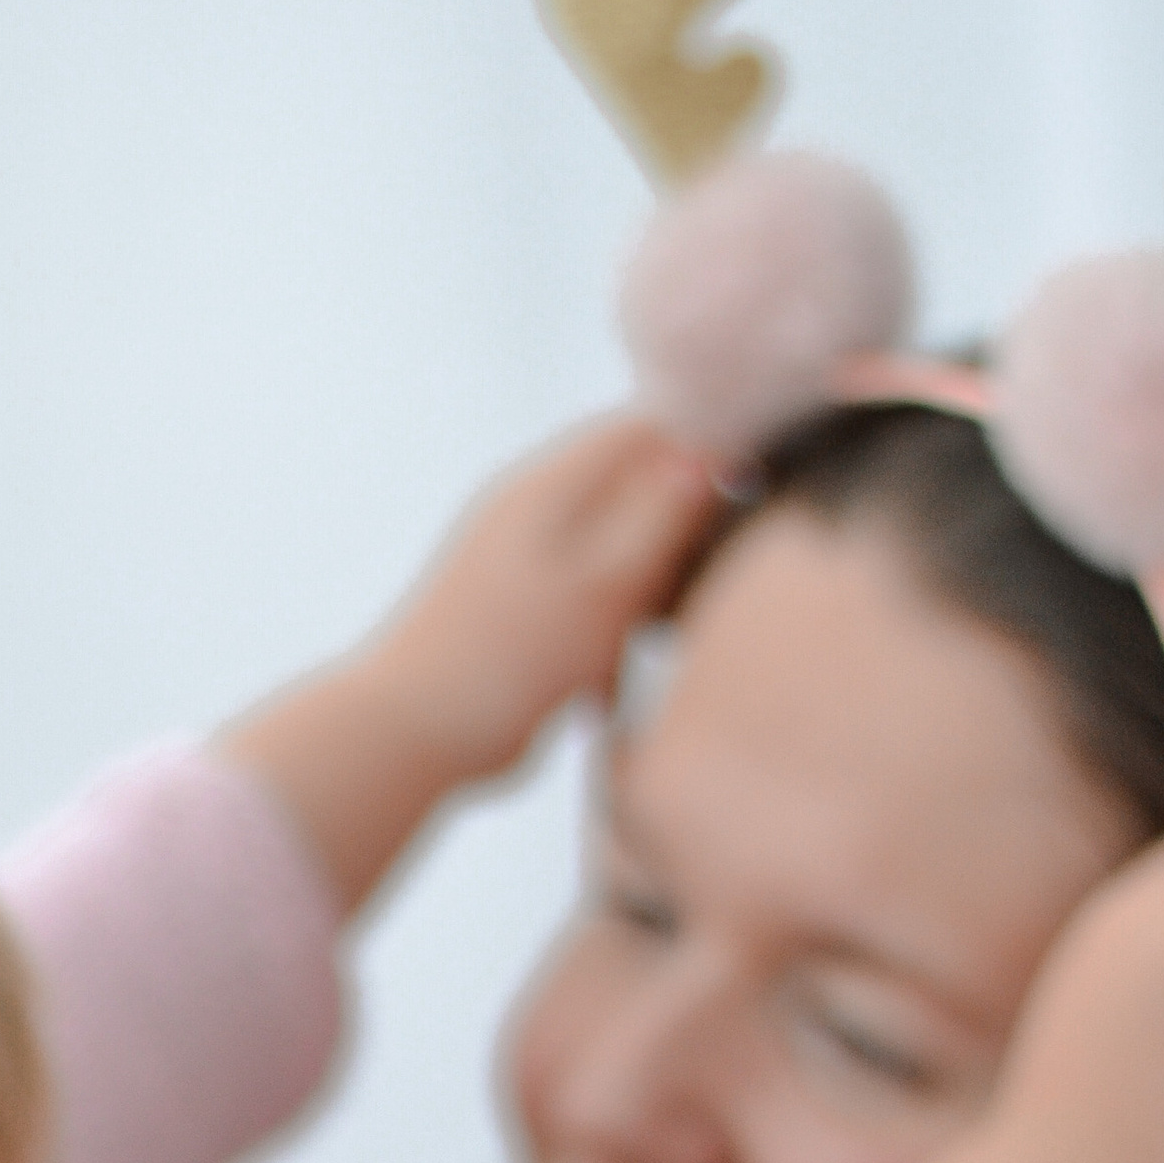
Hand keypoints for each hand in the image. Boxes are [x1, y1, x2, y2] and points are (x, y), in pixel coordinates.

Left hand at [220, 421, 716, 914]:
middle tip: (708, 575)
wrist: (409, 734)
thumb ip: (662, 515)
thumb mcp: (607, 583)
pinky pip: (584, 608)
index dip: (707, 444)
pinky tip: (603, 682)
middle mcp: (533, 512)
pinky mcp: (518, 617)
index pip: (645, 427)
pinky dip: (606, 637)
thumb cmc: (505, 659)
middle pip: (632, 489)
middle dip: (679, 530)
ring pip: (613, 554)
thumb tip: (712, 453)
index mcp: (551, 486)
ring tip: (650, 635)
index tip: (754, 483)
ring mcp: (522, 563)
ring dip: (643, 593)